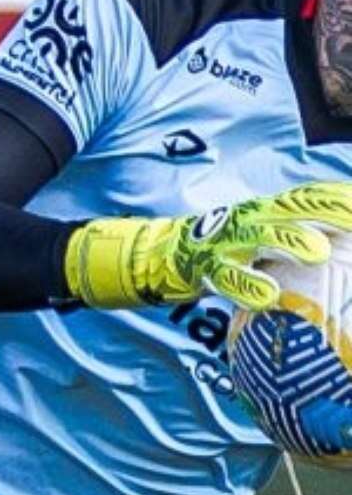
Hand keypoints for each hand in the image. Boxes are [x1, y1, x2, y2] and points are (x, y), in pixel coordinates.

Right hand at [64, 182, 351, 311]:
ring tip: (319, 252)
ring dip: (291, 241)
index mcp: (266, 210)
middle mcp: (249, 219)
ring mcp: (226, 241)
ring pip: (261, 238)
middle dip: (326, 212)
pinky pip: (227, 278)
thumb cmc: (223, 252)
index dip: (336, 197)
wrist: (159, 255)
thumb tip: (332, 247)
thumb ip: (292, 238)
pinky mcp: (205, 267)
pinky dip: (247, 285)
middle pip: (292, 209)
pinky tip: (268, 298)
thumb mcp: (259, 239)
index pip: (308, 196)